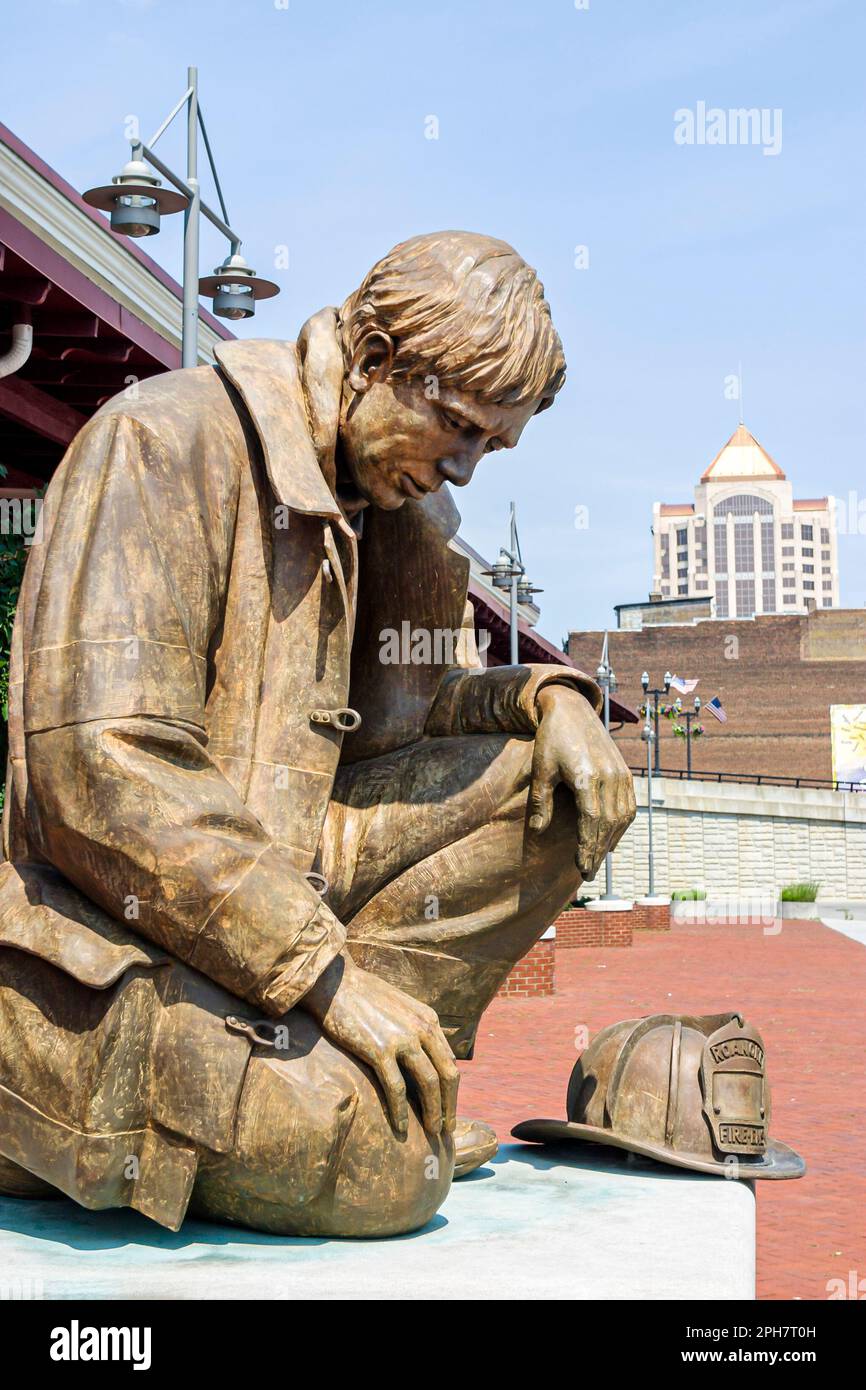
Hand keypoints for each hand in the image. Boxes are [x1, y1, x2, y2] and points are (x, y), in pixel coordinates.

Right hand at [300, 952, 458, 1137]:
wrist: (335, 982)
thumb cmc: (364, 997)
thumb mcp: (401, 1007)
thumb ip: (417, 1029)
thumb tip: (429, 1058)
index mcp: (429, 1019)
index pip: (450, 1062)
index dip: (452, 1090)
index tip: (448, 1109)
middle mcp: (421, 1029)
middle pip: (447, 1075)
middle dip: (449, 1106)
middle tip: (446, 1128)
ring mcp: (402, 1039)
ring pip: (429, 1084)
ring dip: (433, 1112)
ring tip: (431, 1131)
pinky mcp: (379, 1050)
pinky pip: (396, 1088)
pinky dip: (401, 1111)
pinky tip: (400, 1127)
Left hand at [529, 685, 636, 880]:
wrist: (572, 710)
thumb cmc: (551, 739)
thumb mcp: (540, 769)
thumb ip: (540, 801)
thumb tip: (538, 831)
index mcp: (587, 775)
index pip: (591, 821)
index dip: (588, 847)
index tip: (581, 868)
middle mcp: (609, 776)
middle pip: (609, 824)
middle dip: (598, 851)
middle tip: (586, 873)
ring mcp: (621, 774)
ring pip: (622, 817)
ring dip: (611, 841)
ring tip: (596, 860)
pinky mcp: (625, 773)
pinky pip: (629, 806)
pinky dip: (621, 826)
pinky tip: (610, 840)